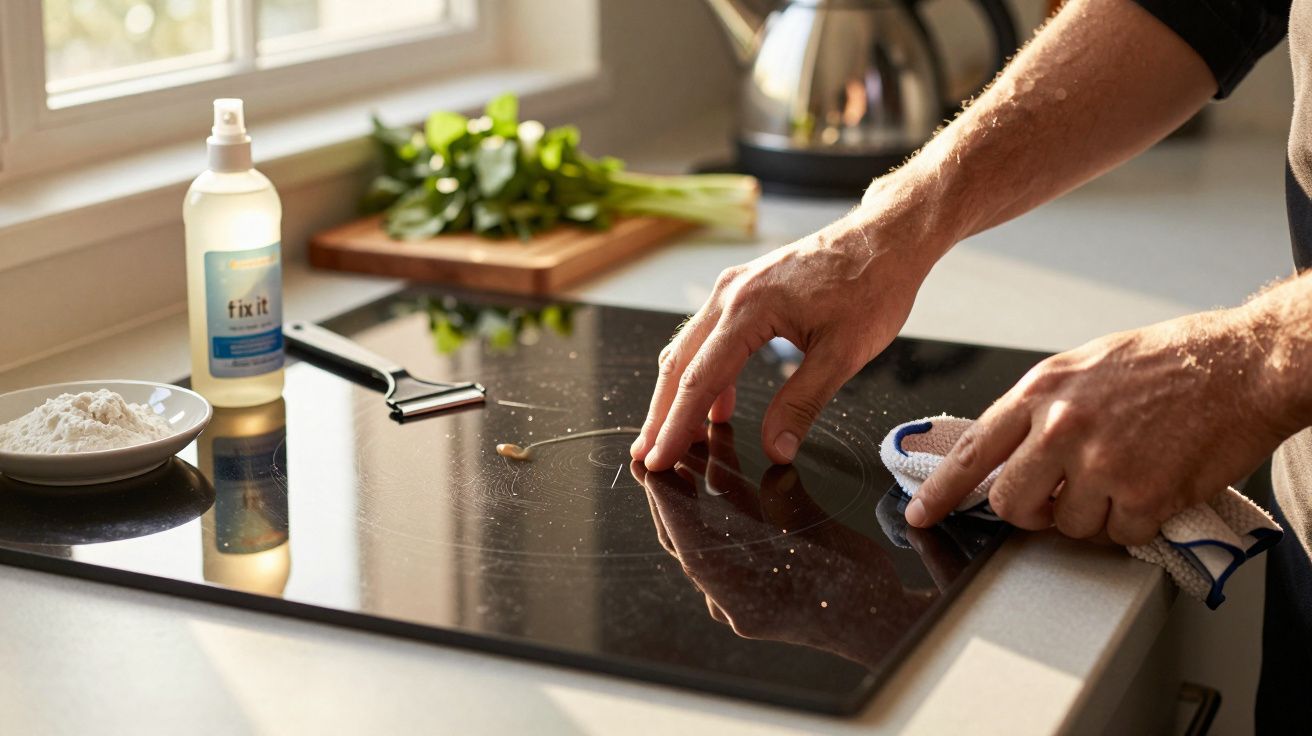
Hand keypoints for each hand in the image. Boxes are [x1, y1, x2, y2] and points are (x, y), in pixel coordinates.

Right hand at [631, 202, 938, 470]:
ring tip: (676, 437)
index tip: (660, 458)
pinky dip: (706, 372)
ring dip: (679, 395)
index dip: (676, 425)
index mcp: (748, 309)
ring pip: (690, 349)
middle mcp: (730, 294)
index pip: (699, 379)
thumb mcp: (844, 354)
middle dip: (661, 414)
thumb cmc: (872, 285)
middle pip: (679, 363)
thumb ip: (803, 403)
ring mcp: (734, 288)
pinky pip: (711, 336)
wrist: (886, 237)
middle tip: (648, 455)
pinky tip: (720, 405)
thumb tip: (775, 449)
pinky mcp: (746, 289)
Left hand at [632, 423, 936, 667]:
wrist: (884, 624)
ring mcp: (742, 596)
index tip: (648, 463)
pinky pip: (729, 542)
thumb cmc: (857, 587)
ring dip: (702, 489)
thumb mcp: (819, 532)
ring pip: (709, 533)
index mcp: (740, 592)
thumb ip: (785, 499)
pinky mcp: (755, 588)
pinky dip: (727, 505)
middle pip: (687, 535)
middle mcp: (731, 598)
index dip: (664, 499)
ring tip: (697, 442)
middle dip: (674, 487)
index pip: (685, 538)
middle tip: (658, 447)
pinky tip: (727, 469)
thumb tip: (770, 467)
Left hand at [908, 307, 1293, 544]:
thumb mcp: (1084, 368)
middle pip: (1011, 503)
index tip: (923, 513)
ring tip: (1125, 475)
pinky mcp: (1142, 494)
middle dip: (1031, 513)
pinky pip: (1118, 535)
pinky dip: (1136, 523)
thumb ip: (1041, 409)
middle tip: (1059, 499)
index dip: (942, 490)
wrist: (1243, 364)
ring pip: (1067, 526)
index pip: (973, 450)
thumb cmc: (1171, 360)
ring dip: (1093, 515)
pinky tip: (1153, 486)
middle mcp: (1061, 426)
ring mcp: (1100, 463)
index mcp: (1041, 391)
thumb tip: (1010, 449)